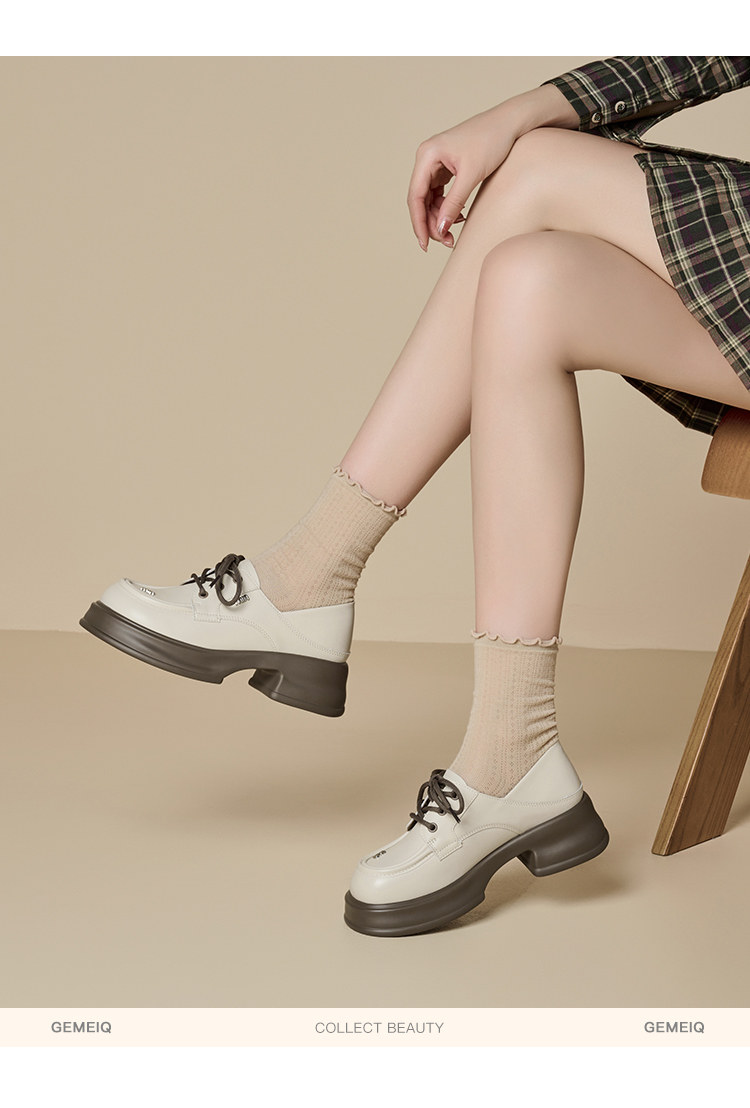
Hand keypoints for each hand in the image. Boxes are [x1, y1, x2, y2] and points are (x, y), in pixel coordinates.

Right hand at [406, 85, 578, 250]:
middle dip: (431, 223)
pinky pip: (440, 194)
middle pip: (420, 200)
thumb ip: (454, 203)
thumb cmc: (492, 140)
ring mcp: (436, 162)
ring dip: (439, 218)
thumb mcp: (472, 175)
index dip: (418, 223)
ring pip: (430, 199)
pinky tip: (459, 216)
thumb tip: (440, 229)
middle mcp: (427, 157)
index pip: (415, 196)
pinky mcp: (447, 167)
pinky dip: (447, 208)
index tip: (425, 244)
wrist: (510, 123)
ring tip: (454, 233)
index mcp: (427, 155)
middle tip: (446, 242)